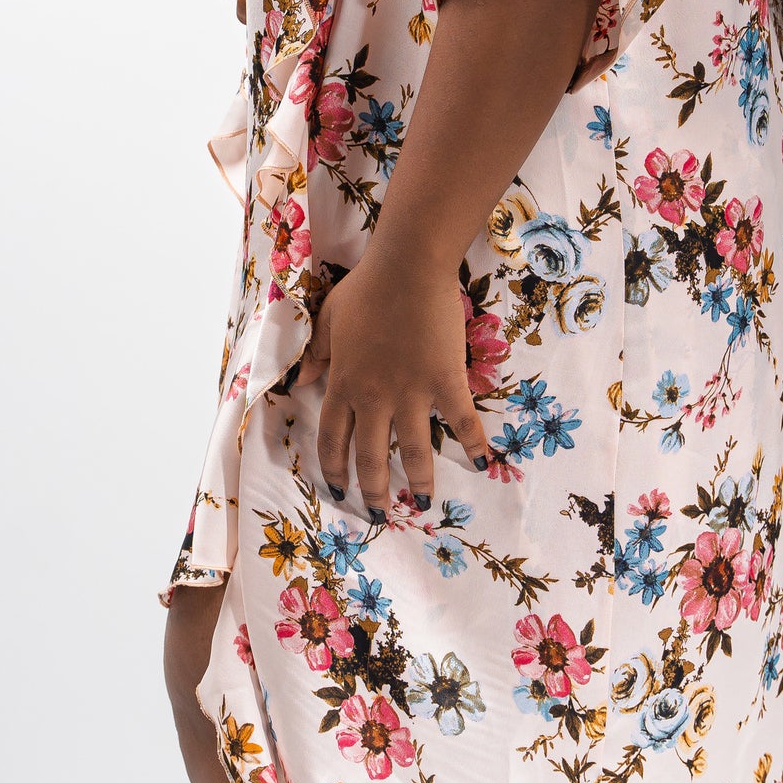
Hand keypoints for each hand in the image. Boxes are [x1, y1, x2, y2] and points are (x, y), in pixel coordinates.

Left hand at [309, 250, 489, 514]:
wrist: (407, 268)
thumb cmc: (366, 289)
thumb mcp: (328, 321)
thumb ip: (316, 355)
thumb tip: (301, 382)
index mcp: (343, 384)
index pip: (332, 438)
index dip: (333, 469)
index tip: (338, 490)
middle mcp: (374, 397)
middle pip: (369, 455)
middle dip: (373, 490)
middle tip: (378, 514)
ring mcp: (411, 392)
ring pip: (413, 450)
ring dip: (418, 481)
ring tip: (421, 504)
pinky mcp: (444, 381)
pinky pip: (461, 420)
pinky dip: (473, 443)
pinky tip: (482, 463)